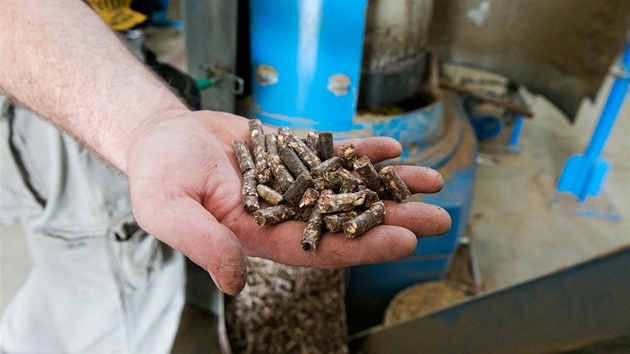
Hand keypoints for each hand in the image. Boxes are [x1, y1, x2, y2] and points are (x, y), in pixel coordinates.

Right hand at [127, 109, 450, 294]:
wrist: (162, 137)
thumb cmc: (159, 176)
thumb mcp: (170, 210)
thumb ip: (204, 243)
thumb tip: (235, 281)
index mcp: (261, 236)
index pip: (319, 247)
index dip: (362, 245)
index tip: (403, 240)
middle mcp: (286, 213)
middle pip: (347, 218)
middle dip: (393, 218)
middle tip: (438, 217)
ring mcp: (294, 182)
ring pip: (349, 184)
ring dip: (389, 183)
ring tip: (433, 179)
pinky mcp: (294, 152)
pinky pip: (334, 151)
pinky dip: (362, 149)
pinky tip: (392, 147)